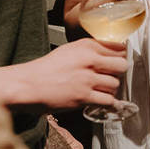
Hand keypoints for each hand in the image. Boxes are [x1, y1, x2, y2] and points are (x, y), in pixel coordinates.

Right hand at [0, 38, 128, 112]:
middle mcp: (89, 60)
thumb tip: (115, 51)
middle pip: (121, 65)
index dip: (121, 56)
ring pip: (115, 84)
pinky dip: (107, 102)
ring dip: (110, 89)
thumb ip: (91, 49)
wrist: (28, 84)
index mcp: (86, 46)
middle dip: (118, 72)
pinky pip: (108, 100)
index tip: (118, 62)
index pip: (118, 48)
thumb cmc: (47, 68)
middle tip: (110, 76)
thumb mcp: (70, 50)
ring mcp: (87, 79)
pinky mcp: (84, 96)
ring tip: (100, 90)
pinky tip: (101, 101)